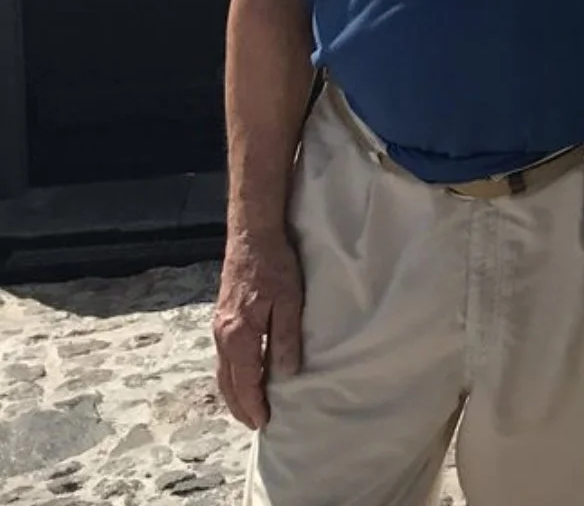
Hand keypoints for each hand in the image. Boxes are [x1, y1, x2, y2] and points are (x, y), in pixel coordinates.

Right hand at [213, 227, 303, 428]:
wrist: (252, 235)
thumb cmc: (275, 266)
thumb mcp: (289, 301)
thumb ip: (285, 338)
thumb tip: (285, 373)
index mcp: (239, 335)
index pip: (245, 381)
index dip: (254, 404)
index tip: (263, 422)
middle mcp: (223, 335)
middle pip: (227, 381)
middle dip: (239, 405)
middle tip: (253, 423)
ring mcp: (219, 325)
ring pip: (222, 369)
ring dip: (233, 391)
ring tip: (246, 406)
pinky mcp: (222, 316)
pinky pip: (223, 355)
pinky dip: (230, 373)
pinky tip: (240, 374)